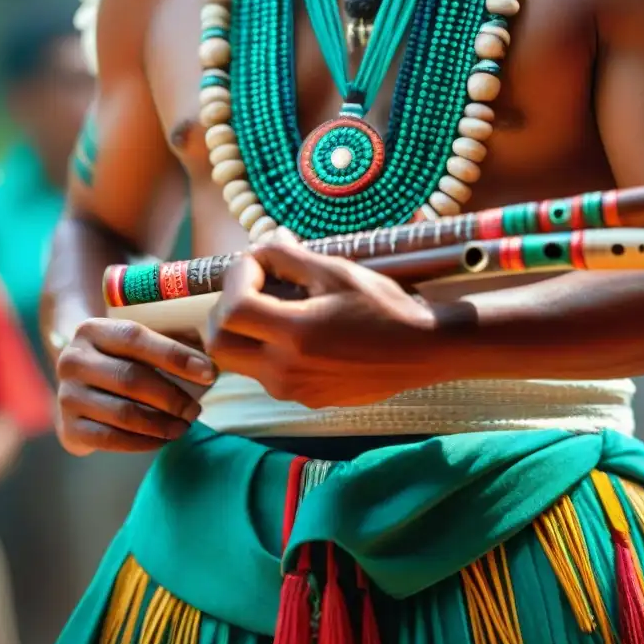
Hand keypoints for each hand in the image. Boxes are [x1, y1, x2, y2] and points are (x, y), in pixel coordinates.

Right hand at [56, 318, 215, 454]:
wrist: (82, 387)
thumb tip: (211, 364)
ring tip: (185, 425)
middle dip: (173, 397)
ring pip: (124, 413)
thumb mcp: (136, 343)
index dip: (175, 356)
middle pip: (131, 379)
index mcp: (92, 329)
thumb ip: (166, 344)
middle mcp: (73, 360)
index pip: (135, 338)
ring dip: (162, 424)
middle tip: (196, 409)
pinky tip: (164, 439)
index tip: (209, 373)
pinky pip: (111, 439)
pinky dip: (144, 443)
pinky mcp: (69, 428)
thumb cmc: (123, 360)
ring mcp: (66, 396)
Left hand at [207, 229, 445, 407]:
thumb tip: (259, 245)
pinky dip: (267, 348)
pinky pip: (266, 373)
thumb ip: (288, 257)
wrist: (423, 350)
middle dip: (226, 310)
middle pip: (220, 344)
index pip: (232, 308)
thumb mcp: (336, 271)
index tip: (259, 261)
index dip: (236, 277)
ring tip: (278, 305)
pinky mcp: (304, 398)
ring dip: (245, 330)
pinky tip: (299, 330)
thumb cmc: (384, 306)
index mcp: (294, 335)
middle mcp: (285, 370)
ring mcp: (293, 389)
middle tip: (252, 287)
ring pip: (239, 361)